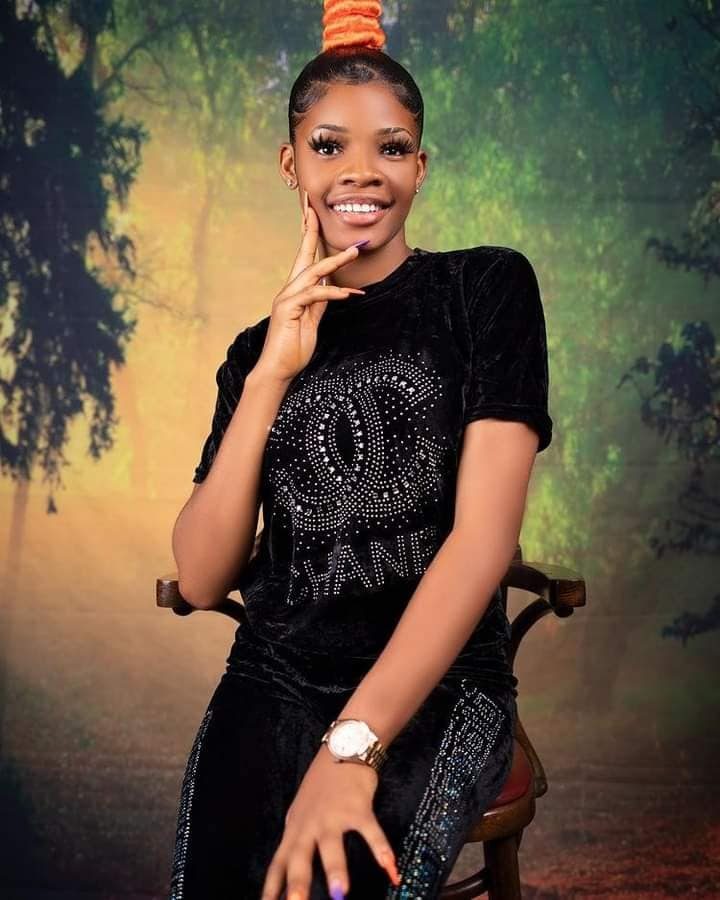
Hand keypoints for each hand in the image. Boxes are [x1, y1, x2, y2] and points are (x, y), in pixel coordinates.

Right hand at [253, 188, 366, 383]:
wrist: (278, 369)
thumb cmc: (294, 347)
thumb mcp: (312, 321)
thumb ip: (320, 302)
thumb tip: (332, 287)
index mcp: (296, 290)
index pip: (303, 256)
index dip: (308, 233)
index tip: (312, 212)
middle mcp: (289, 289)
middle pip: (303, 254)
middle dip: (311, 229)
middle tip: (317, 207)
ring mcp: (287, 298)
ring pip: (313, 272)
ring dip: (336, 261)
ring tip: (355, 252)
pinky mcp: (289, 309)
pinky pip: (314, 295)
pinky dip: (332, 293)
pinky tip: (349, 295)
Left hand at [260, 747, 400, 899]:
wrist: (343, 748)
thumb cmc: (321, 784)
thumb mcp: (302, 812)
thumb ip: (297, 841)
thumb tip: (288, 876)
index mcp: (295, 828)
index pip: (278, 864)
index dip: (271, 888)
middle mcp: (311, 824)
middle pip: (300, 857)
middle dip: (298, 883)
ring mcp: (334, 815)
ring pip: (333, 844)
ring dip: (336, 869)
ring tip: (339, 894)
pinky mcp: (358, 807)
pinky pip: (370, 832)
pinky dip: (382, 851)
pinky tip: (391, 868)